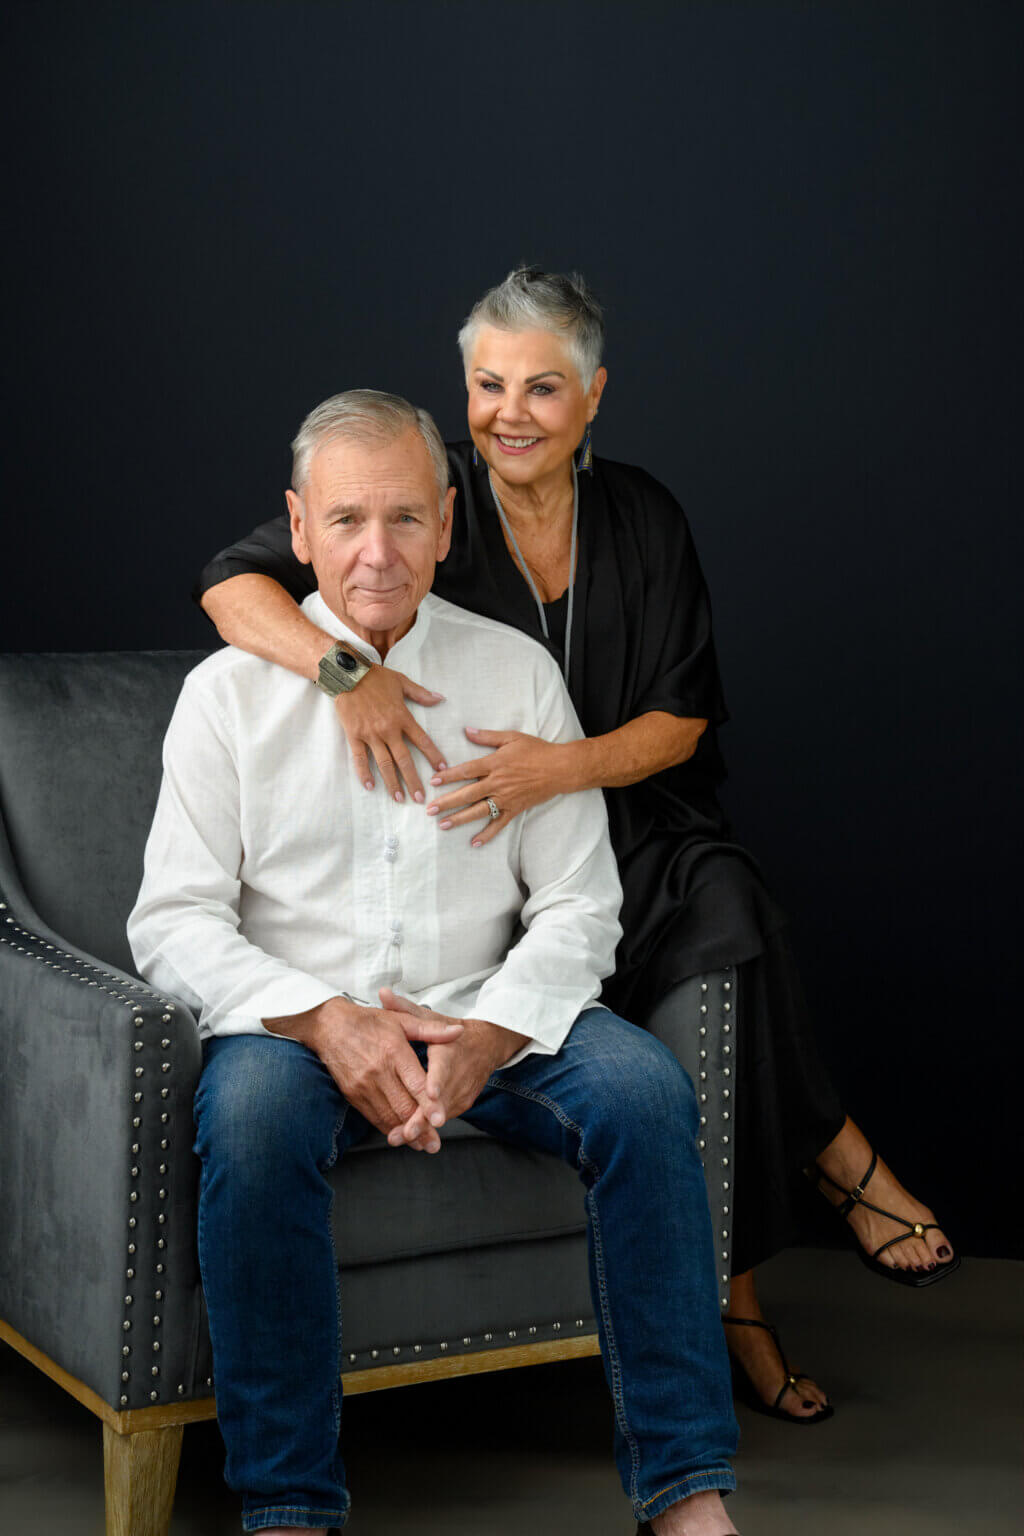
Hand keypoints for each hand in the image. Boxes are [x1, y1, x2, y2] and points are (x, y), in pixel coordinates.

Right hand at [264, 994, 462, 1151]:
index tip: (440, 1120)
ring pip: (388, 1116)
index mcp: (394, 1051)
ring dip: (406, 1133)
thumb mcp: (402, 1020)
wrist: (329, 1026)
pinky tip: (400, 1135)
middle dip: (421, 1127)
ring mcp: (364, 1085)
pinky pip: (373, 1116)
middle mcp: (379, 1072)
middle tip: (435, 1144)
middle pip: (403, 1106)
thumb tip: (459, 1031)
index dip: (429, 1103)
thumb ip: (432, 1029)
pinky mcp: (353, 1094)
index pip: (416, 1083)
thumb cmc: (369, 1021)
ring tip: (423, 1145)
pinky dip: (388, 1128)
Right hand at [335, 665, 445, 803]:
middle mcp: (388, 729)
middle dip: (413, 780)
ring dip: (392, 783)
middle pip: (404, 760)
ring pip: (384, 764)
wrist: (347, 674)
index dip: (433, 756)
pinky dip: (364, 774)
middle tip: (420, 798)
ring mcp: (370, 735)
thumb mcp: (401, 681)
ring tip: (399, 798)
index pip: (422, 741)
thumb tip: (440, 699)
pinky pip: (359, 759)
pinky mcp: (354, 736)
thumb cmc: (376, 677)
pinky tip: (370, 787)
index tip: (442, 770)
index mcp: (402, 717)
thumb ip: (421, 693)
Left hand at [379, 988, 527, 1142]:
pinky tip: (408, 1136)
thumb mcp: (430, 1018)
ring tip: (399, 1139)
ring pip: (440, 1114)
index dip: (436, 1083)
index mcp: (449, 1052)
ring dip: (421, 1127)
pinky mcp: (462, 1104)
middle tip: (403, 1133)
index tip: (429, 1094)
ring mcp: (461, 1093)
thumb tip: (382, 993)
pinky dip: (426, 1126)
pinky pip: (441, 1117)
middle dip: (421, 1119)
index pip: (443, 1070)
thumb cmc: (452, 1032)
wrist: (487, 1046)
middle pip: (440, 1101)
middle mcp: (458, 1076)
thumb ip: (405, 1009)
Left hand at [425, 728, 569, 845]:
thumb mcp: (512, 737)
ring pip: (478, 811)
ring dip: (460, 819)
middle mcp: (498, 783)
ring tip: (442, 825)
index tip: (433, 781)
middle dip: (447, 802)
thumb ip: (487, 736)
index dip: (449, 776)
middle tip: (429, 809)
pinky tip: (474, 842)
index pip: (466, 771)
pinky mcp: (515, 809)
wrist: (560, 768)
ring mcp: (506, 798)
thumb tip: (467, 730)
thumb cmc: (536, 750)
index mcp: (495, 764)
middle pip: (467, 794)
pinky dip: (487, 834)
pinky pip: (498, 824)